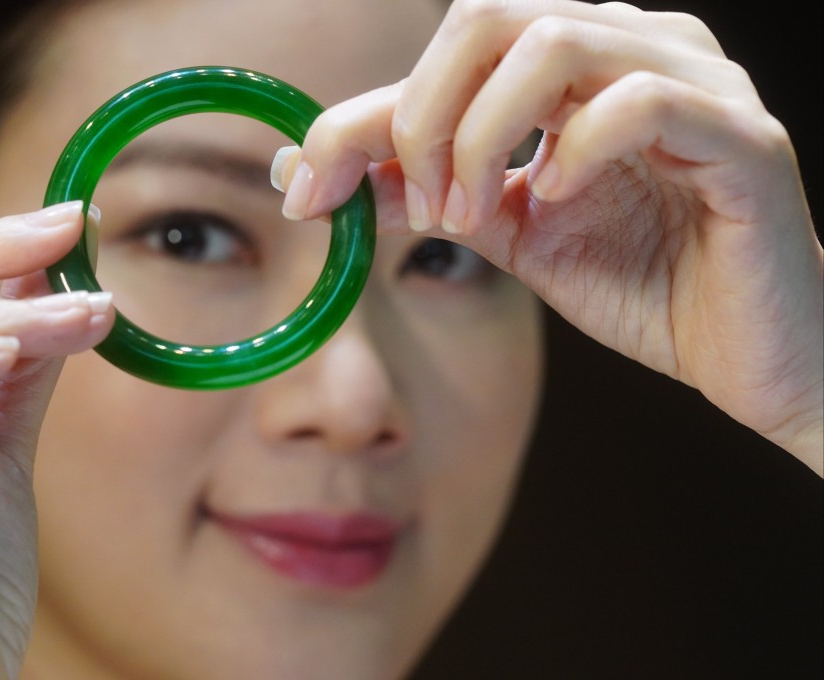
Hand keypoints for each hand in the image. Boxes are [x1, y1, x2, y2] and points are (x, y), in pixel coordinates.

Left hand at [274, 0, 823, 473]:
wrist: (747, 353)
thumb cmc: (644, 281)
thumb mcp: (509, 232)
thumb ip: (429, 189)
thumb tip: (325, 172)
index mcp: (581, 65)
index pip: (451, 49)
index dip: (362, 113)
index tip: (306, 184)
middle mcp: (636, 48)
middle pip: (488, 18)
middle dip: (422, 116)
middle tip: (420, 205)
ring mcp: (696, 83)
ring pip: (554, 41)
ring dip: (483, 136)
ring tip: (472, 215)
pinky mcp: (742, 137)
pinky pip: (642, 99)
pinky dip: (574, 148)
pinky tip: (554, 198)